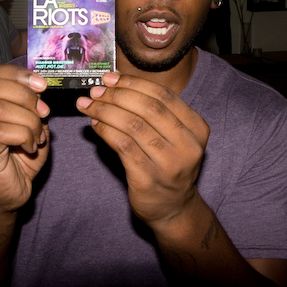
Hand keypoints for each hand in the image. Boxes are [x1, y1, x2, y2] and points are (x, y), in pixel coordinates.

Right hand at [0, 64, 49, 213]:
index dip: (17, 73)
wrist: (10, 191)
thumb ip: (34, 104)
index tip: (41, 85)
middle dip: (24, 94)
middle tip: (43, 112)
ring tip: (38, 136)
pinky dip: (25, 136)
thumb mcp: (31, 123)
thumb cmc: (19, 155)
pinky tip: (31, 147)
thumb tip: (40, 90)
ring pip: (0, 108)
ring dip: (30, 120)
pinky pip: (2, 131)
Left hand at [76, 72, 209, 227]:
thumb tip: (114, 84)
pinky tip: (95, 124)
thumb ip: (153, 113)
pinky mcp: (148, 179)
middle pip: (148, 108)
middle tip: (96, 91)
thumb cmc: (168, 165)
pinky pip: (122, 146)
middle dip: (117, 95)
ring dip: (105, 111)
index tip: (111, 78)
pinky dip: (105, 131)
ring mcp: (169, 164)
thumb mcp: (174, 136)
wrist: (173, 208)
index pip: (163, 95)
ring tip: (88, 105)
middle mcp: (188, 145)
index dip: (134, 83)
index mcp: (197, 128)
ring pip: (133, 126)